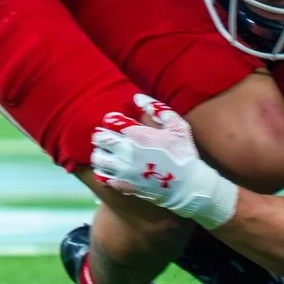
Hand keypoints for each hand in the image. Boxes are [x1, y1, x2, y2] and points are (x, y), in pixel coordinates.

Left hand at [90, 96, 237, 226]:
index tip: (117, 122)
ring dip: (101, 152)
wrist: (186, 186)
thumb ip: (157, 109)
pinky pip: (102, 176)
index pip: (110, 122)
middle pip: (98, 138)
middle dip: (102, 134)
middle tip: (110, 135)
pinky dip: (103, 170)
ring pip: (97, 158)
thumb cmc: (182, 152)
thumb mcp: (176, 125)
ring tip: (109, 152)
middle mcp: (125, 152)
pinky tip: (113, 167)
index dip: (111, 120)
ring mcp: (122, 170)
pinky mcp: (122, 185)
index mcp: (137, 135)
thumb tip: (137, 98)